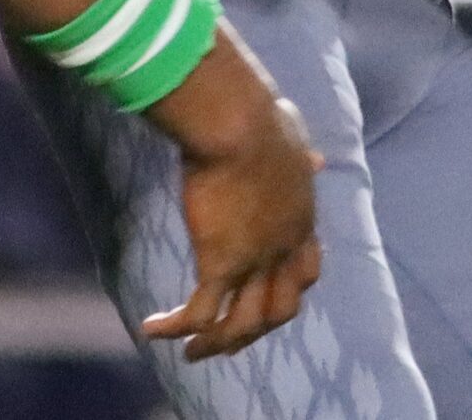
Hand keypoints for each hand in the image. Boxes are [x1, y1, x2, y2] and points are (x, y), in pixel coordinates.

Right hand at [140, 52, 324, 360]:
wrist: (237, 122)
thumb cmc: (260, 118)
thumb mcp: (293, 139)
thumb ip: (302, 158)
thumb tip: (317, 159)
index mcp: (303, 218)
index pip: (307, 271)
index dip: (290, 287)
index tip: (271, 293)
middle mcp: (284, 247)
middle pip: (280, 310)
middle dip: (256, 329)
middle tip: (231, 339)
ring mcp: (254, 260)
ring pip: (243, 323)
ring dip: (218, 343)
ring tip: (192, 354)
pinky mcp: (220, 262)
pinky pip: (201, 312)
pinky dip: (177, 327)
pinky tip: (153, 329)